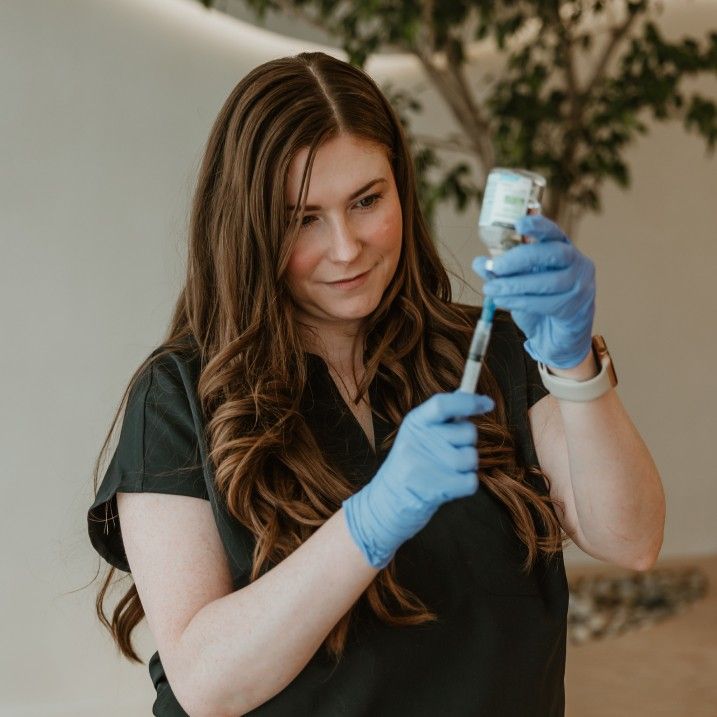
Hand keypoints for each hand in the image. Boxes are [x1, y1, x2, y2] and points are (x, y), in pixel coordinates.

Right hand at [342, 391, 494, 568]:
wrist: (388, 501)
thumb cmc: (410, 463)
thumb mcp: (417, 433)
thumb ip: (442, 416)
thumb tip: (468, 395)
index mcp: (415, 422)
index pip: (443, 404)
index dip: (469, 402)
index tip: (487, 403)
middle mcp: (419, 440)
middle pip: (467, 432)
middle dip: (467, 442)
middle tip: (449, 451)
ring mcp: (426, 465)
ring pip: (471, 457)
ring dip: (466, 466)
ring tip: (446, 470)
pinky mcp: (436, 488)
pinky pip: (471, 481)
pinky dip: (466, 484)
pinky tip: (449, 484)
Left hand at [472, 214, 595, 367]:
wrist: (555, 335)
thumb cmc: (537, 301)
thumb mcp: (516, 282)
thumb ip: (500, 271)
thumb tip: (478, 263)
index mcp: (562, 248)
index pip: (553, 232)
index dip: (538, 225)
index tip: (518, 223)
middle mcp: (577, 262)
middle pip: (552, 253)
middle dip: (520, 258)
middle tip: (494, 266)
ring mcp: (580, 285)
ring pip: (547, 282)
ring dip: (514, 285)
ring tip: (490, 289)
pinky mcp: (575, 307)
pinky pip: (546, 303)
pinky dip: (519, 302)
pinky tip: (501, 301)